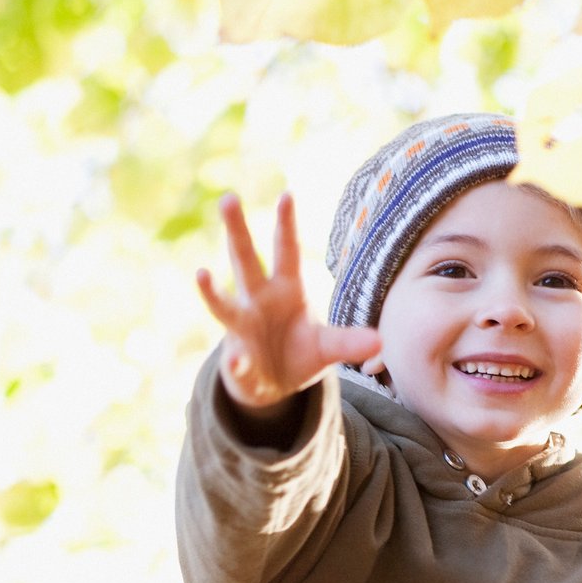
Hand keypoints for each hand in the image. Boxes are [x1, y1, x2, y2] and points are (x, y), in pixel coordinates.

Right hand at [196, 193, 380, 415]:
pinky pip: (236, 361)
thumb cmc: (299, 353)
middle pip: (245, 261)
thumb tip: (381, 341)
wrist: (272, 387)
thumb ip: (348, 341)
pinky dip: (236, 362)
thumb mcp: (326, 347)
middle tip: (228, 198)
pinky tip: (236, 361)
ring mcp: (242, 329)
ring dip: (212, 291)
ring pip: (224, 306)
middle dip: (237, 231)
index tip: (287, 195)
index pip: (287, 252)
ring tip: (201, 274)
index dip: (287, 225)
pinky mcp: (237, 362)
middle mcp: (258, 301)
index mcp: (285, 290)